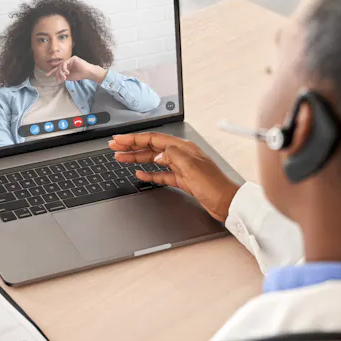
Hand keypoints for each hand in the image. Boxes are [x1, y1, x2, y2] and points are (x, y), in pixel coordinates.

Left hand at [46, 56, 107, 83]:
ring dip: (61, 72)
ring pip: (61, 65)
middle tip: (57, 79)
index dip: (52, 72)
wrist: (88, 73)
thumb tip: (56, 77)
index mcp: (67, 67)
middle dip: (56, 73)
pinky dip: (64, 68)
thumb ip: (62, 76)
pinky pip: (65, 62)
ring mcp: (70, 60)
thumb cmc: (80, 75)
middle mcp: (68, 62)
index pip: (58, 68)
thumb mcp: (69, 77)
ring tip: (64, 77)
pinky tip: (67, 73)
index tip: (47, 75)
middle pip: (59, 66)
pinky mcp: (73, 58)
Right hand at [109, 132, 240, 221]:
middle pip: (151, 147)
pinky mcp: (182, 180)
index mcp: (183, 148)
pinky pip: (161, 174)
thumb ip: (172, 155)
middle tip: (114, 147)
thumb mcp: (191, 167)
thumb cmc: (214, 185)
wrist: (226, 202)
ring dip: (137, 159)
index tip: (119, 139)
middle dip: (131, 147)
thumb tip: (158, 153)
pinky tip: (140, 174)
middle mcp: (181, 155)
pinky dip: (149, 173)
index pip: (153, 139)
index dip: (134, 139)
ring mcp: (181, 167)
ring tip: (121, 158)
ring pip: (154, 160)